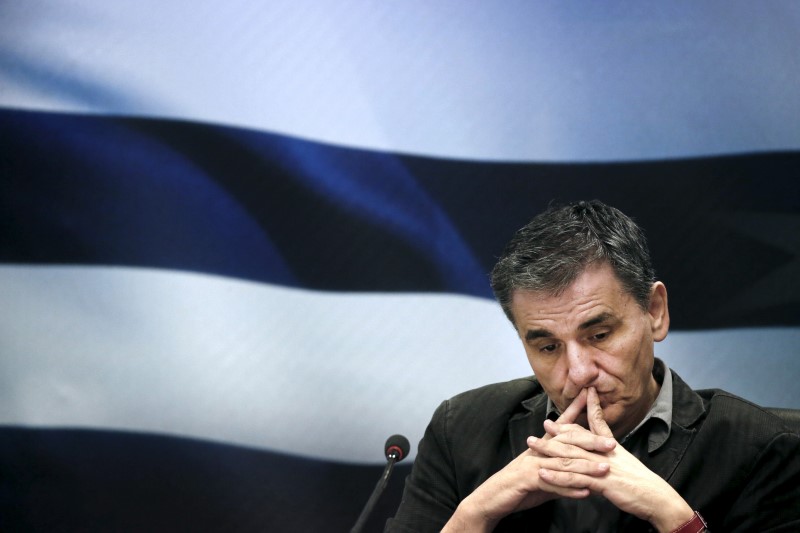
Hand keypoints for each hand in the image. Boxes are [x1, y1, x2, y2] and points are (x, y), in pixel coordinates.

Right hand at [442, 390, 614, 531]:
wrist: (494, 497)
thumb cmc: (519, 485)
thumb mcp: (543, 474)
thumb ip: (561, 471)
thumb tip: (581, 474)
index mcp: (542, 447)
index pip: (561, 425)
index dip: (575, 410)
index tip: (589, 396)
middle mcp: (538, 452)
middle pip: (567, 443)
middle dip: (590, 441)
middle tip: (612, 443)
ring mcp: (533, 465)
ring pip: (563, 464)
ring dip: (585, 467)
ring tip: (605, 469)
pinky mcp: (527, 480)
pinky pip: (552, 484)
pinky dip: (569, 489)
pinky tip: (585, 492)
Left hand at [530, 388, 694, 532]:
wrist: (656, 498)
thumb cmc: (640, 482)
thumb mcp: (624, 461)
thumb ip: (608, 452)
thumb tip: (599, 445)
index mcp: (610, 446)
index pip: (595, 424)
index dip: (586, 410)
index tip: (579, 396)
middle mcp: (604, 453)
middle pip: (575, 438)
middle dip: (557, 431)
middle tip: (542, 424)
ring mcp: (601, 467)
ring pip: (570, 456)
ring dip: (548, 450)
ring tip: (532, 445)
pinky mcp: (600, 482)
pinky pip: (574, 478)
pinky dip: (557, 476)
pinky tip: (543, 474)